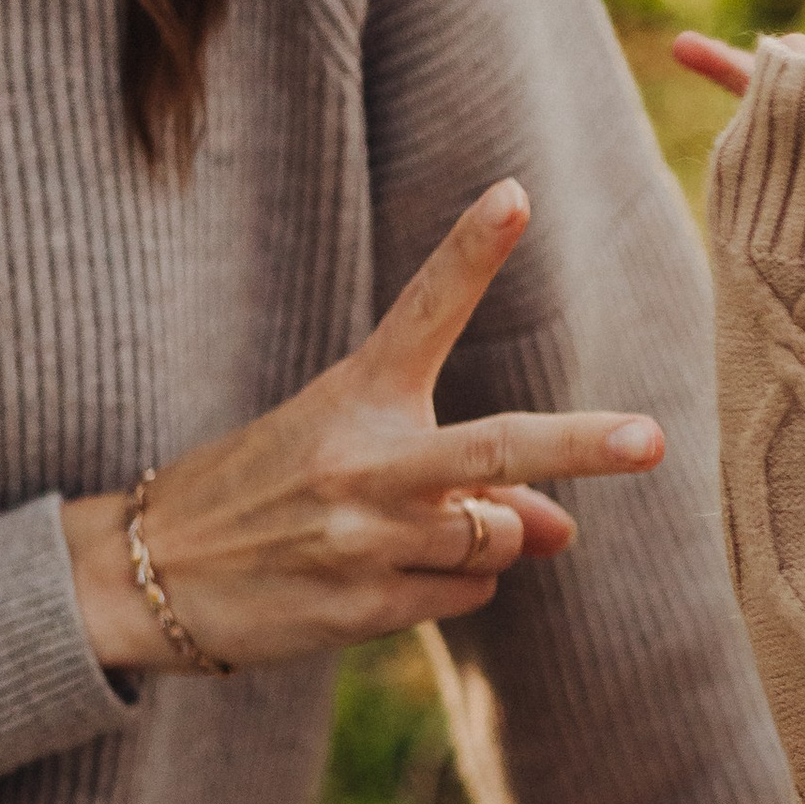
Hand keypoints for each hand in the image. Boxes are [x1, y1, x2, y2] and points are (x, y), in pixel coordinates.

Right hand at [60, 178, 665, 673]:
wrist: (153, 573)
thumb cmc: (264, 492)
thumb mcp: (346, 454)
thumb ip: (460, 477)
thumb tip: (562, 529)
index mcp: (353, 394)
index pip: (423, 311)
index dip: (471, 252)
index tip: (514, 195)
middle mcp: (362, 463)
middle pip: (496, 450)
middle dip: (581, 446)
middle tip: (651, 440)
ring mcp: (363, 540)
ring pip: (495, 541)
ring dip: (488, 541)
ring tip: (406, 535)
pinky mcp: (361, 608)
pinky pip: (466, 596)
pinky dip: (456, 586)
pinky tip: (386, 577)